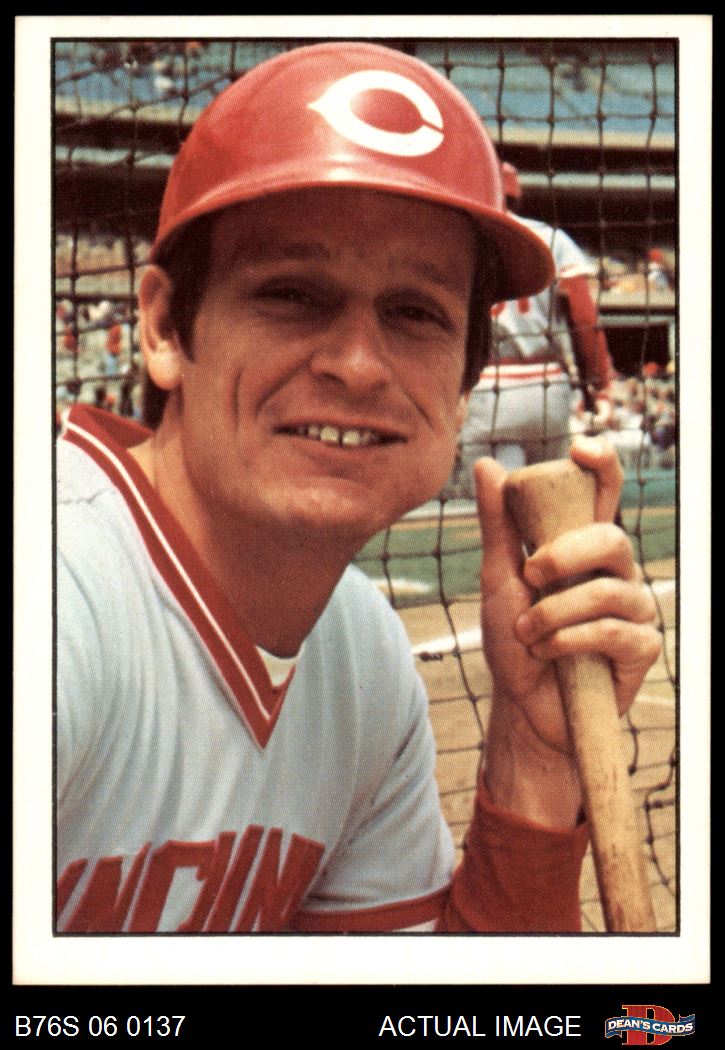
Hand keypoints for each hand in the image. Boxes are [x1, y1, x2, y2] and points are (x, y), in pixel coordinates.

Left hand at [475, 436, 661, 824]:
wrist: (520, 705)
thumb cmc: (514, 639)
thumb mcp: (497, 577)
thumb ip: (497, 524)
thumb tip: (486, 464)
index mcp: (583, 547)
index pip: (604, 494)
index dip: (602, 465)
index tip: (579, 449)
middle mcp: (615, 571)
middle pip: (612, 537)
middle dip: (564, 554)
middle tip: (529, 574)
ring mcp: (633, 609)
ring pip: (608, 590)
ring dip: (554, 613)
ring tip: (528, 633)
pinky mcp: (641, 648)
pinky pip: (613, 632)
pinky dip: (569, 642)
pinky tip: (549, 654)